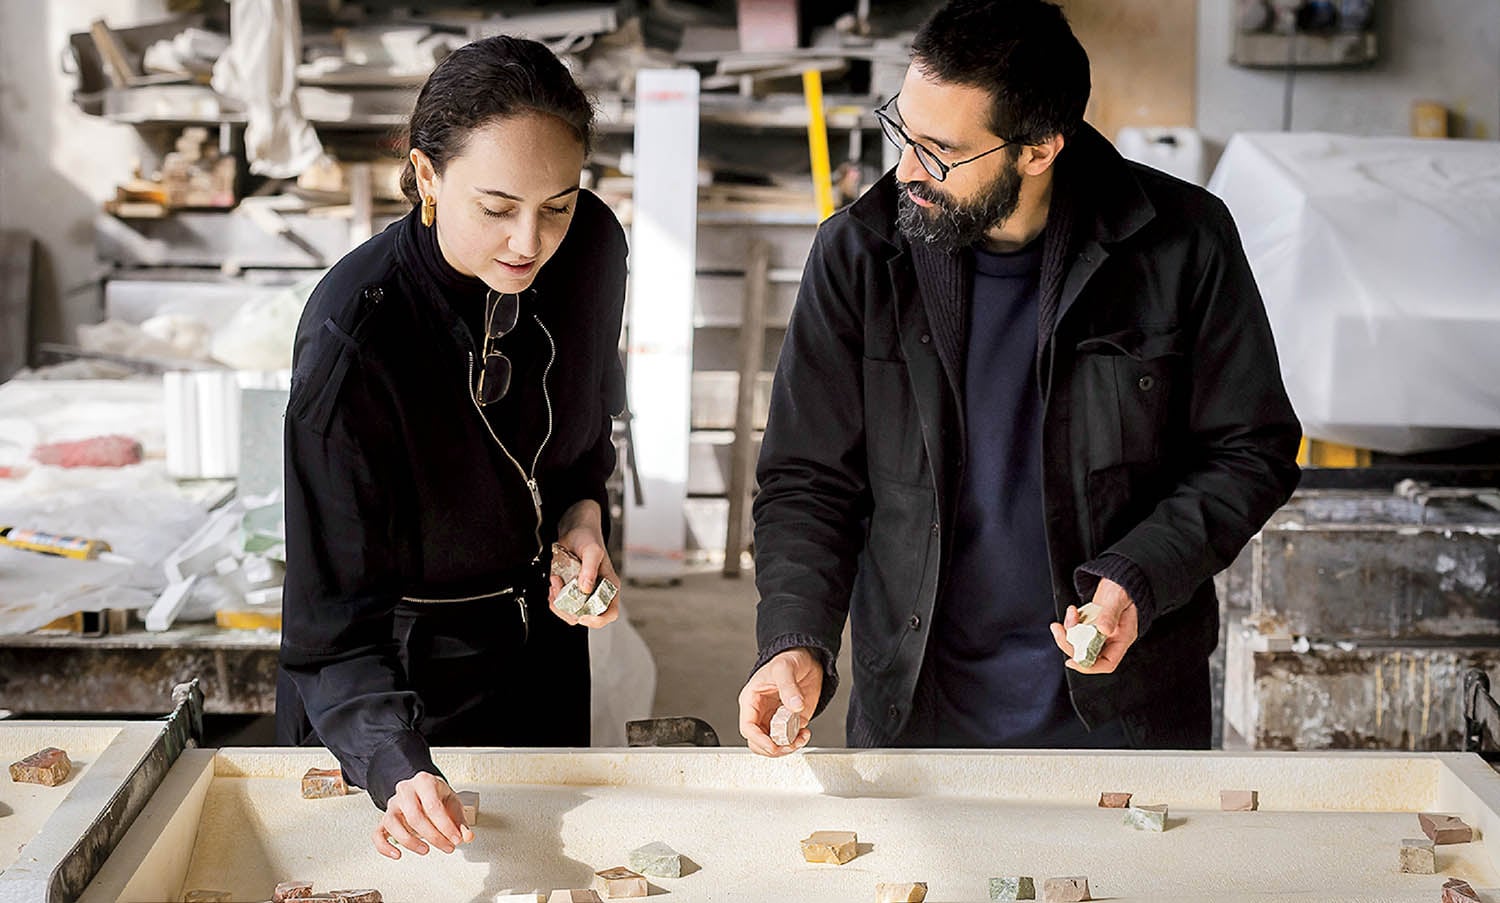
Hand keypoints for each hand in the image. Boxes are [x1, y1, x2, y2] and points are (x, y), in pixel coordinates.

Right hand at [372, 771, 472, 859]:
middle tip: (447, 847)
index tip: (456, 839)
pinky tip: (397, 854)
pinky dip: (384, 847)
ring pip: (393, 824)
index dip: (446, 826)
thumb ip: (460, 821)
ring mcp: (392, 805)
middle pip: (414, 816)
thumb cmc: (437, 796)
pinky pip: (377, 834)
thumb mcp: (452, 802)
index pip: (433, 806)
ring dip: (410, 842)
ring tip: (426, 850)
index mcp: (424, 781)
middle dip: (433, 836)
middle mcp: (405, 791)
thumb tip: (466, 836)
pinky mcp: (384, 819)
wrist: (423, 790)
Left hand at [548, 500, 620, 628]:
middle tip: (561, 591)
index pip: (610, 612)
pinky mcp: (570, 590)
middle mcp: (597, 592)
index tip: (583, 614)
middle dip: (570, 609)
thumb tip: (585, 588)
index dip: (598, 619)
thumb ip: (590, 568)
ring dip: (559, 602)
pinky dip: (553, 598)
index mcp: (609, 586)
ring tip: (555, 582)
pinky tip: (553, 583)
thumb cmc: (588, 537)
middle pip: (587, 616)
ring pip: (571, 613)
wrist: (574, 529)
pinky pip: (561, 604)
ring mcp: (583, 593)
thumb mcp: (592, 550)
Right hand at [738, 648, 821, 756]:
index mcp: (752, 700)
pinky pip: (788, 739)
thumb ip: (788, 687)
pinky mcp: (789, 722)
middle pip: (758, 741)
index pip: (748, 727)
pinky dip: (797, 742)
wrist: (806, 660)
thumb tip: (795, 706)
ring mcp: (775, 719)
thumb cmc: (788, 659)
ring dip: (786, 747)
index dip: (759, 740)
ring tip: (800, 737)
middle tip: (789, 744)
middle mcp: (761, 712)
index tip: (773, 746)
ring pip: (772, 744)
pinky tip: (805, 733)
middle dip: (773, 748)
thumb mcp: (785, 668)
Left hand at [1050, 577, 1138, 674]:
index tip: (1073, 661)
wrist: (1120, 577)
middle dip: (1070, 644)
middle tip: (1060, 631)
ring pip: (1079, 642)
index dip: (1089, 666)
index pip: (1106, 663)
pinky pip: (1076, 630)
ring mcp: (1099, 632)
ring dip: (1068, 631)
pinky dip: (1070, 622)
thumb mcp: (1118, 600)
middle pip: (1087, 654)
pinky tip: (1072, 611)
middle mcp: (1110, 638)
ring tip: (1069, 614)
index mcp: (1122, 638)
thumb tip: (1103, 629)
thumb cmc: (1124, 588)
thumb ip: (1110, 615)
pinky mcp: (1090, 624)